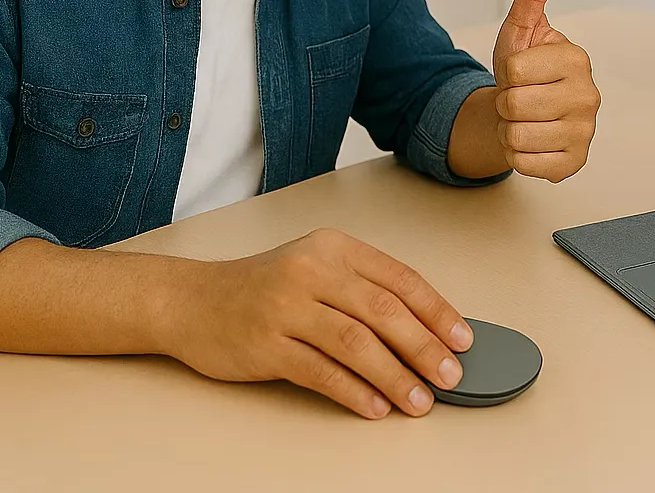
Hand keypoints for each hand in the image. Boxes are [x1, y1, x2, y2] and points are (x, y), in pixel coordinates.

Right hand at [164, 228, 473, 418]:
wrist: (192, 301)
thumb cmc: (262, 288)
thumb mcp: (314, 270)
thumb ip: (362, 292)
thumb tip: (424, 333)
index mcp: (333, 247)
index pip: (399, 278)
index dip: (437, 311)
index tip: (462, 339)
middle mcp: (311, 270)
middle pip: (383, 312)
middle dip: (424, 348)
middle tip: (450, 375)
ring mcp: (286, 306)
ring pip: (356, 344)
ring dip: (395, 377)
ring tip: (418, 401)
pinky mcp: (266, 343)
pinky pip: (320, 372)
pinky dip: (353, 392)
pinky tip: (375, 407)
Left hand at [490, 0, 599, 181]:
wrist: (521, 113)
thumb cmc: (522, 73)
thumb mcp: (519, 31)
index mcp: (575, 60)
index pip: (514, 71)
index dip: (505, 74)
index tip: (519, 74)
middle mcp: (588, 96)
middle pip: (514, 105)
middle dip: (505, 104)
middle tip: (519, 99)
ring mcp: (584, 132)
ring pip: (517, 137)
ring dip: (509, 130)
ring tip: (523, 119)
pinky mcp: (573, 162)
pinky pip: (526, 164)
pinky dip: (518, 156)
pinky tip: (531, 141)